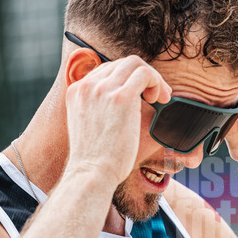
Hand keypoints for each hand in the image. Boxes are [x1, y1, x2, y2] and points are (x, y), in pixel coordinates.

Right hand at [65, 55, 170, 187]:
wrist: (92, 174)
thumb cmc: (95, 160)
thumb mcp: (90, 128)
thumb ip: (100, 112)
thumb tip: (123, 109)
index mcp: (77, 92)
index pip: (106, 70)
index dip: (128, 79)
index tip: (141, 96)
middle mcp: (87, 86)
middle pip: (121, 63)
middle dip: (143, 76)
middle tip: (156, 97)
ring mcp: (103, 89)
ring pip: (135, 63)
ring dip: (153, 78)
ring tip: (160, 98)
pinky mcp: (121, 97)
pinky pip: (145, 74)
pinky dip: (157, 82)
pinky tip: (160, 100)